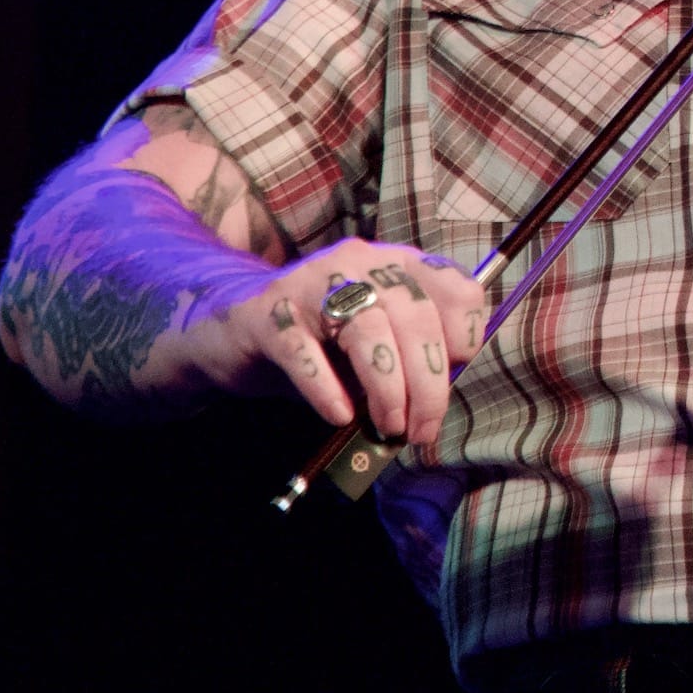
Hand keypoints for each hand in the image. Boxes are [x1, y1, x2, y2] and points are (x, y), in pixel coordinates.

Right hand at [174, 238, 488, 445]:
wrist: (228, 330)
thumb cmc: (317, 342)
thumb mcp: (372, 344)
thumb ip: (405, 358)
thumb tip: (435, 402)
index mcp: (397, 264)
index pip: (455, 285)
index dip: (464, 332)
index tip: (457, 373)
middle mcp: (360, 263)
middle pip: (414, 314)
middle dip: (427, 380)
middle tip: (423, 428)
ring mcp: (312, 283)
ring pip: (367, 329)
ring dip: (386, 387)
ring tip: (389, 427)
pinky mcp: (268, 315)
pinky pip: (303, 351)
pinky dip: (326, 388)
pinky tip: (338, 415)